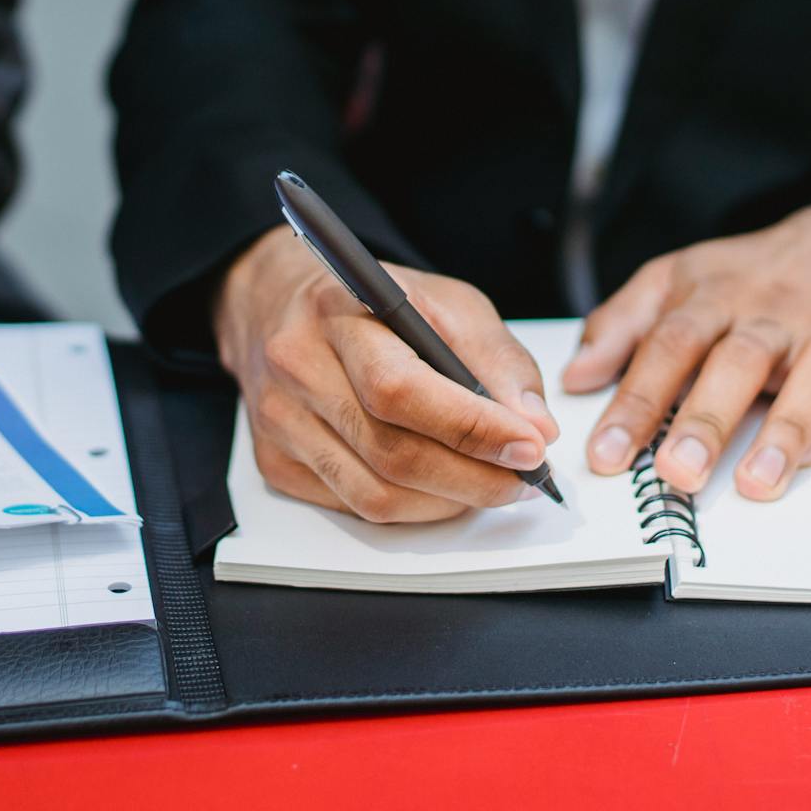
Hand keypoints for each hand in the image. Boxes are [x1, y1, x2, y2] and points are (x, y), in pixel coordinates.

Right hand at [215, 226, 558, 522]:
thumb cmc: (371, 305)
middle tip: (524, 480)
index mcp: (339, 314)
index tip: (531, 447)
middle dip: (473, 478)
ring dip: (446, 502)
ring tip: (490, 486)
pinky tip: (440, 488)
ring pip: (374, 495)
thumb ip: (496, 357)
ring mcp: (280, 420)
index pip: (401, 389)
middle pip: (391, 452)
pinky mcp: (274, 461)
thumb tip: (536, 425)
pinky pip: (352, 507)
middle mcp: (298, 368)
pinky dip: (411, 509)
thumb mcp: (444, 301)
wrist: (277, 304)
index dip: (471, 427)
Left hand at [562, 203, 810, 499]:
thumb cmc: (746, 278)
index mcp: (715, 296)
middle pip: (739, 360)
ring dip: (786, 429)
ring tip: (755, 483)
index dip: (636, 400)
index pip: (669, 345)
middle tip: (677, 473)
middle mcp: (775, 313)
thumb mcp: (671, 282)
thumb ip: (619, 327)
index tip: (607, 454)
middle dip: (707, 420)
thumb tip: (576, 378)